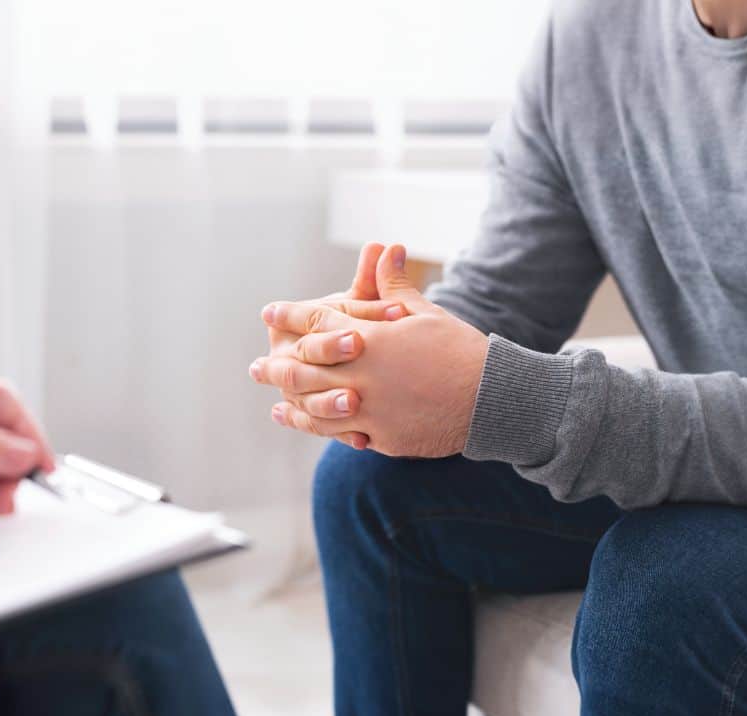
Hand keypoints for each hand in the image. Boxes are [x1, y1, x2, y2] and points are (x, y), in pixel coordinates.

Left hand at [252, 244, 489, 457]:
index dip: (291, 315)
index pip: (318, 321)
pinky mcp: (381, 437)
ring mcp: (369, 409)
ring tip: (275, 401)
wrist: (489, 399)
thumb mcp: (425, 313)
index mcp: (369, 338)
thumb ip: (393, 286)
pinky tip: (311, 425)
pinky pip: (341, 433)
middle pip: (304, 368)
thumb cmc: (459, 350)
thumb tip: (385, 247)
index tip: (271, 312)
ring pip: (316, 406)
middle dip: (277, 366)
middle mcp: (361, 374)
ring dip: (291, 402)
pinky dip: (319, 428)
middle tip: (257, 367)